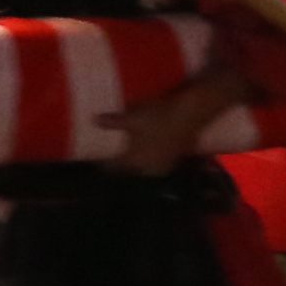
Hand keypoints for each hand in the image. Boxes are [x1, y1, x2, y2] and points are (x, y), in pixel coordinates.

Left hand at [95, 76, 221, 177]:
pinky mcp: (175, 157)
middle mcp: (148, 166)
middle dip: (123, 165)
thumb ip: (113, 122)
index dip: (105, 164)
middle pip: (131, 171)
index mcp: (135, 160)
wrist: (191, 115)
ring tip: (133, 155)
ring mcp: (163, 164)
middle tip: (115, 158)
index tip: (99, 162)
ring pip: (146, 168)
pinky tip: (152, 150)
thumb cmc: (159, 117)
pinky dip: (152, 158)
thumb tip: (93, 120)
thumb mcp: (133, 117)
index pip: (115, 167)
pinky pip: (158, 163)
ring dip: (138, 163)